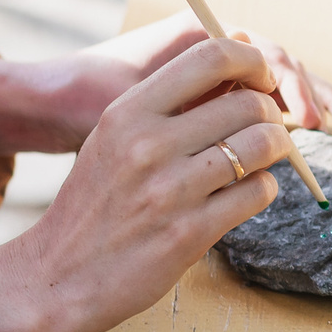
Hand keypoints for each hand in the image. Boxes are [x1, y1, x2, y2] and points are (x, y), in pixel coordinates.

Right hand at [0, 36, 295, 331]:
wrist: (56, 277)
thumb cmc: (96, 204)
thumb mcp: (115, 139)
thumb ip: (167, 107)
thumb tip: (243, 72)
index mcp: (128, 112)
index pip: (212, 55)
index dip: (253, 61)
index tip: (263, 79)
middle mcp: (148, 144)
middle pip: (249, 103)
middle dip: (270, 115)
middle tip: (266, 130)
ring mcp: (170, 190)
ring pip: (263, 145)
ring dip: (275, 151)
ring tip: (259, 161)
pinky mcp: (190, 233)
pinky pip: (259, 192)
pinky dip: (263, 189)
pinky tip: (246, 194)